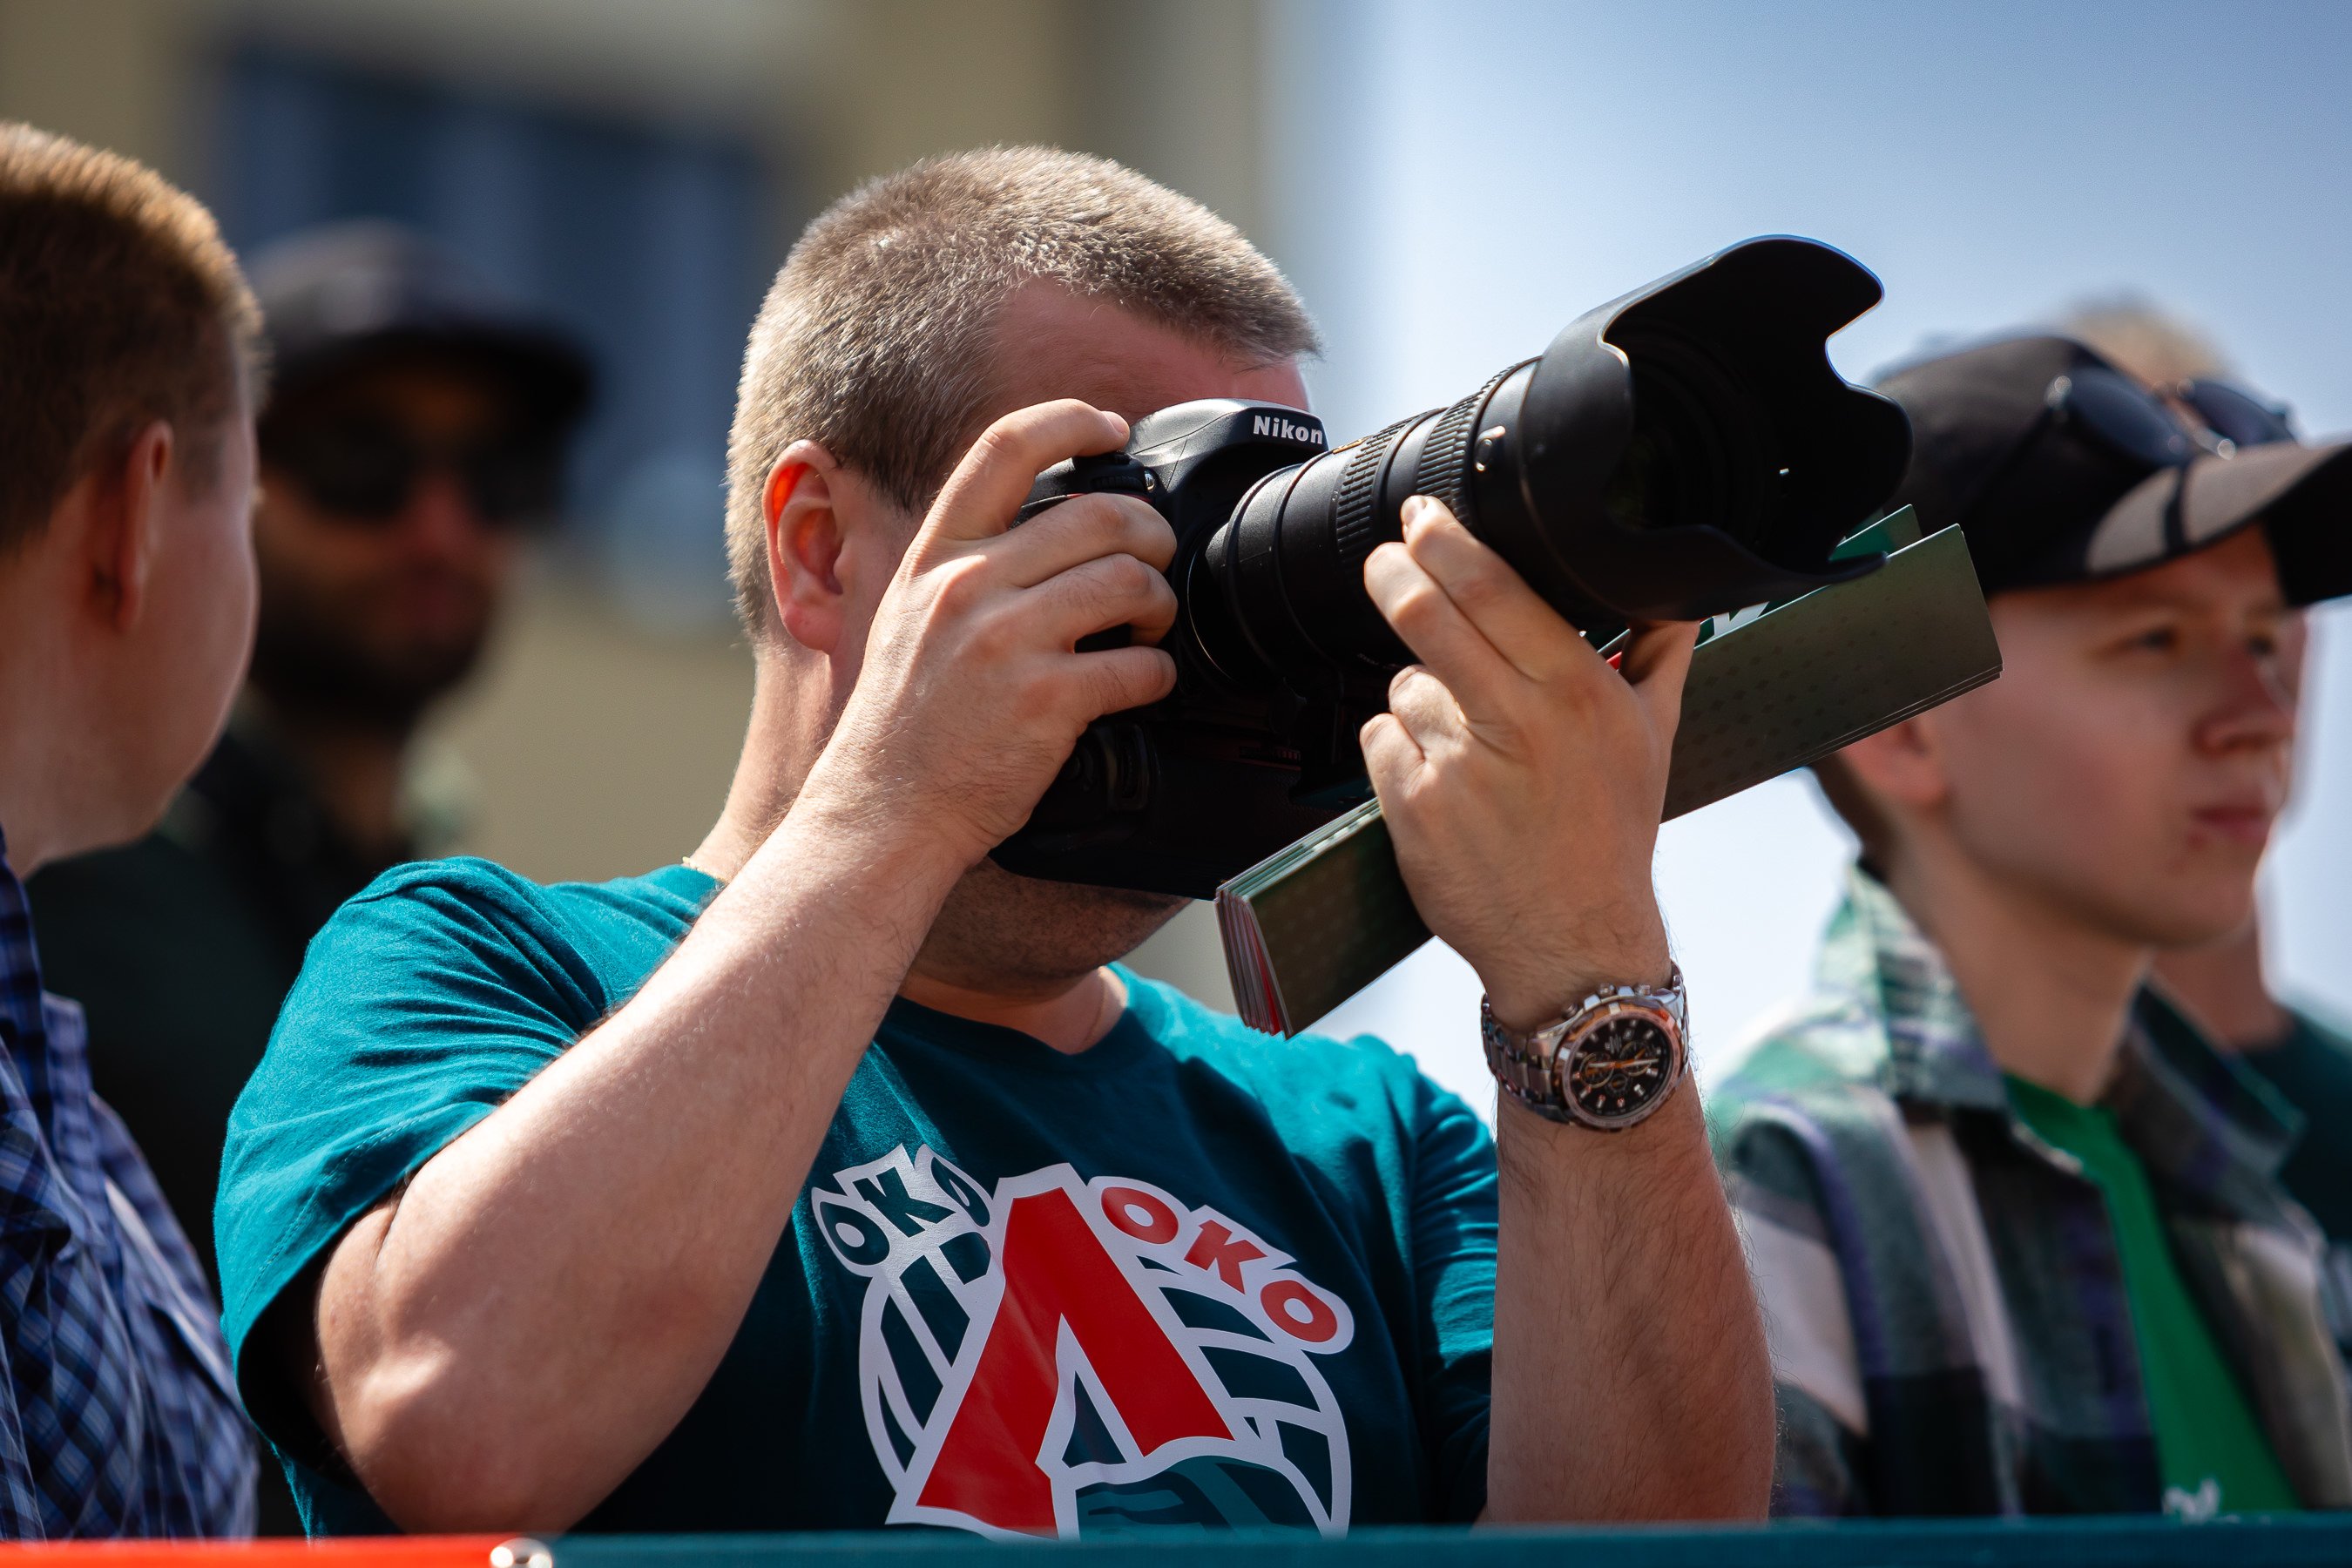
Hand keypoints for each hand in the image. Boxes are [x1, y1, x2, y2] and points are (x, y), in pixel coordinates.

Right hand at [798, 400, 1179, 867]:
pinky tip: (1144, 684)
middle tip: (1156, 559)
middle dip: (1150, 534)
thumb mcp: (909, 616)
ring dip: (1160, 603)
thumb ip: (967, 566)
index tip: (1109, 430)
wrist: (882, 812)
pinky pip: (1140, 666)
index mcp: (936, 556)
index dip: (1070, 421)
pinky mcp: (1046, 701)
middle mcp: (968, 586)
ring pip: (1130, 580)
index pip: (1005, 448)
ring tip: (1150, 627)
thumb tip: (1048, 528)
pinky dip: (1159, 674)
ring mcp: (1006, 642)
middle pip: (1099, 515)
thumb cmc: (904, 724)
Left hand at [1361, 496, 1695, 1030]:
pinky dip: (1397, 748)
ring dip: (1419, 694)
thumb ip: (1662, 649)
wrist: (1573, 942)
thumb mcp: (1654, 735)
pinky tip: (1440, 776)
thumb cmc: (1610, 833)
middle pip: (1429, 617)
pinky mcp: (1411, 807)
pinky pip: (1381, 739)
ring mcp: (1458, 767)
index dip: (1446, 543)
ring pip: (1404, 683)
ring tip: (1466, 737)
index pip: (1495, 591)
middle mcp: (1518, 724)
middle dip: (1396, 574)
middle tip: (1388, 558)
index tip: (1423, 516)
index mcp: (1578, 692)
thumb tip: (1677, 585)